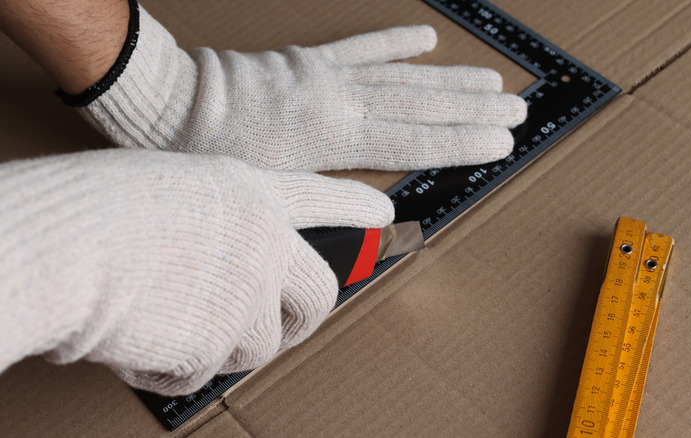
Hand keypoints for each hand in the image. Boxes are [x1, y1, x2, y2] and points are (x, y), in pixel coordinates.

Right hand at [0, 149, 392, 394]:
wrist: (69, 246)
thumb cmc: (95, 211)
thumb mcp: (169, 192)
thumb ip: (212, 226)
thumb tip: (219, 272)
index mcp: (247, 193)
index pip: (317, 197)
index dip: (352, 207)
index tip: (384, 216)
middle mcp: (265, 241)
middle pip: (320, 292)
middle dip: (305, 320)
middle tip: (287, 329)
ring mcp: (251, 293)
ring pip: (256, 343)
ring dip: (214, 345)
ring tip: (162, 322)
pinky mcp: (226, 342)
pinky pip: (203, 371)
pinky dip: (171, 368)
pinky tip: (138, 340)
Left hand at [76, 3, 526, 170]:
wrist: (172, 107)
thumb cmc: (216, 157)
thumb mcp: (275, 193)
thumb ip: (332, 199)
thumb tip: (382, 213)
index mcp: (337, 140)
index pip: (417, 143)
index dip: (465, 142)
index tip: (504, 140)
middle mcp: (344, 103)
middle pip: (422, 106)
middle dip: (474, 109)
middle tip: (517, 107)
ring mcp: (330, 76)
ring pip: (404, 76)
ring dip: (451, 79)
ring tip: (491, 79)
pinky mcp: (311, 60)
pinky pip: (362, 47)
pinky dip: (396, 41)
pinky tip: (426, 38)